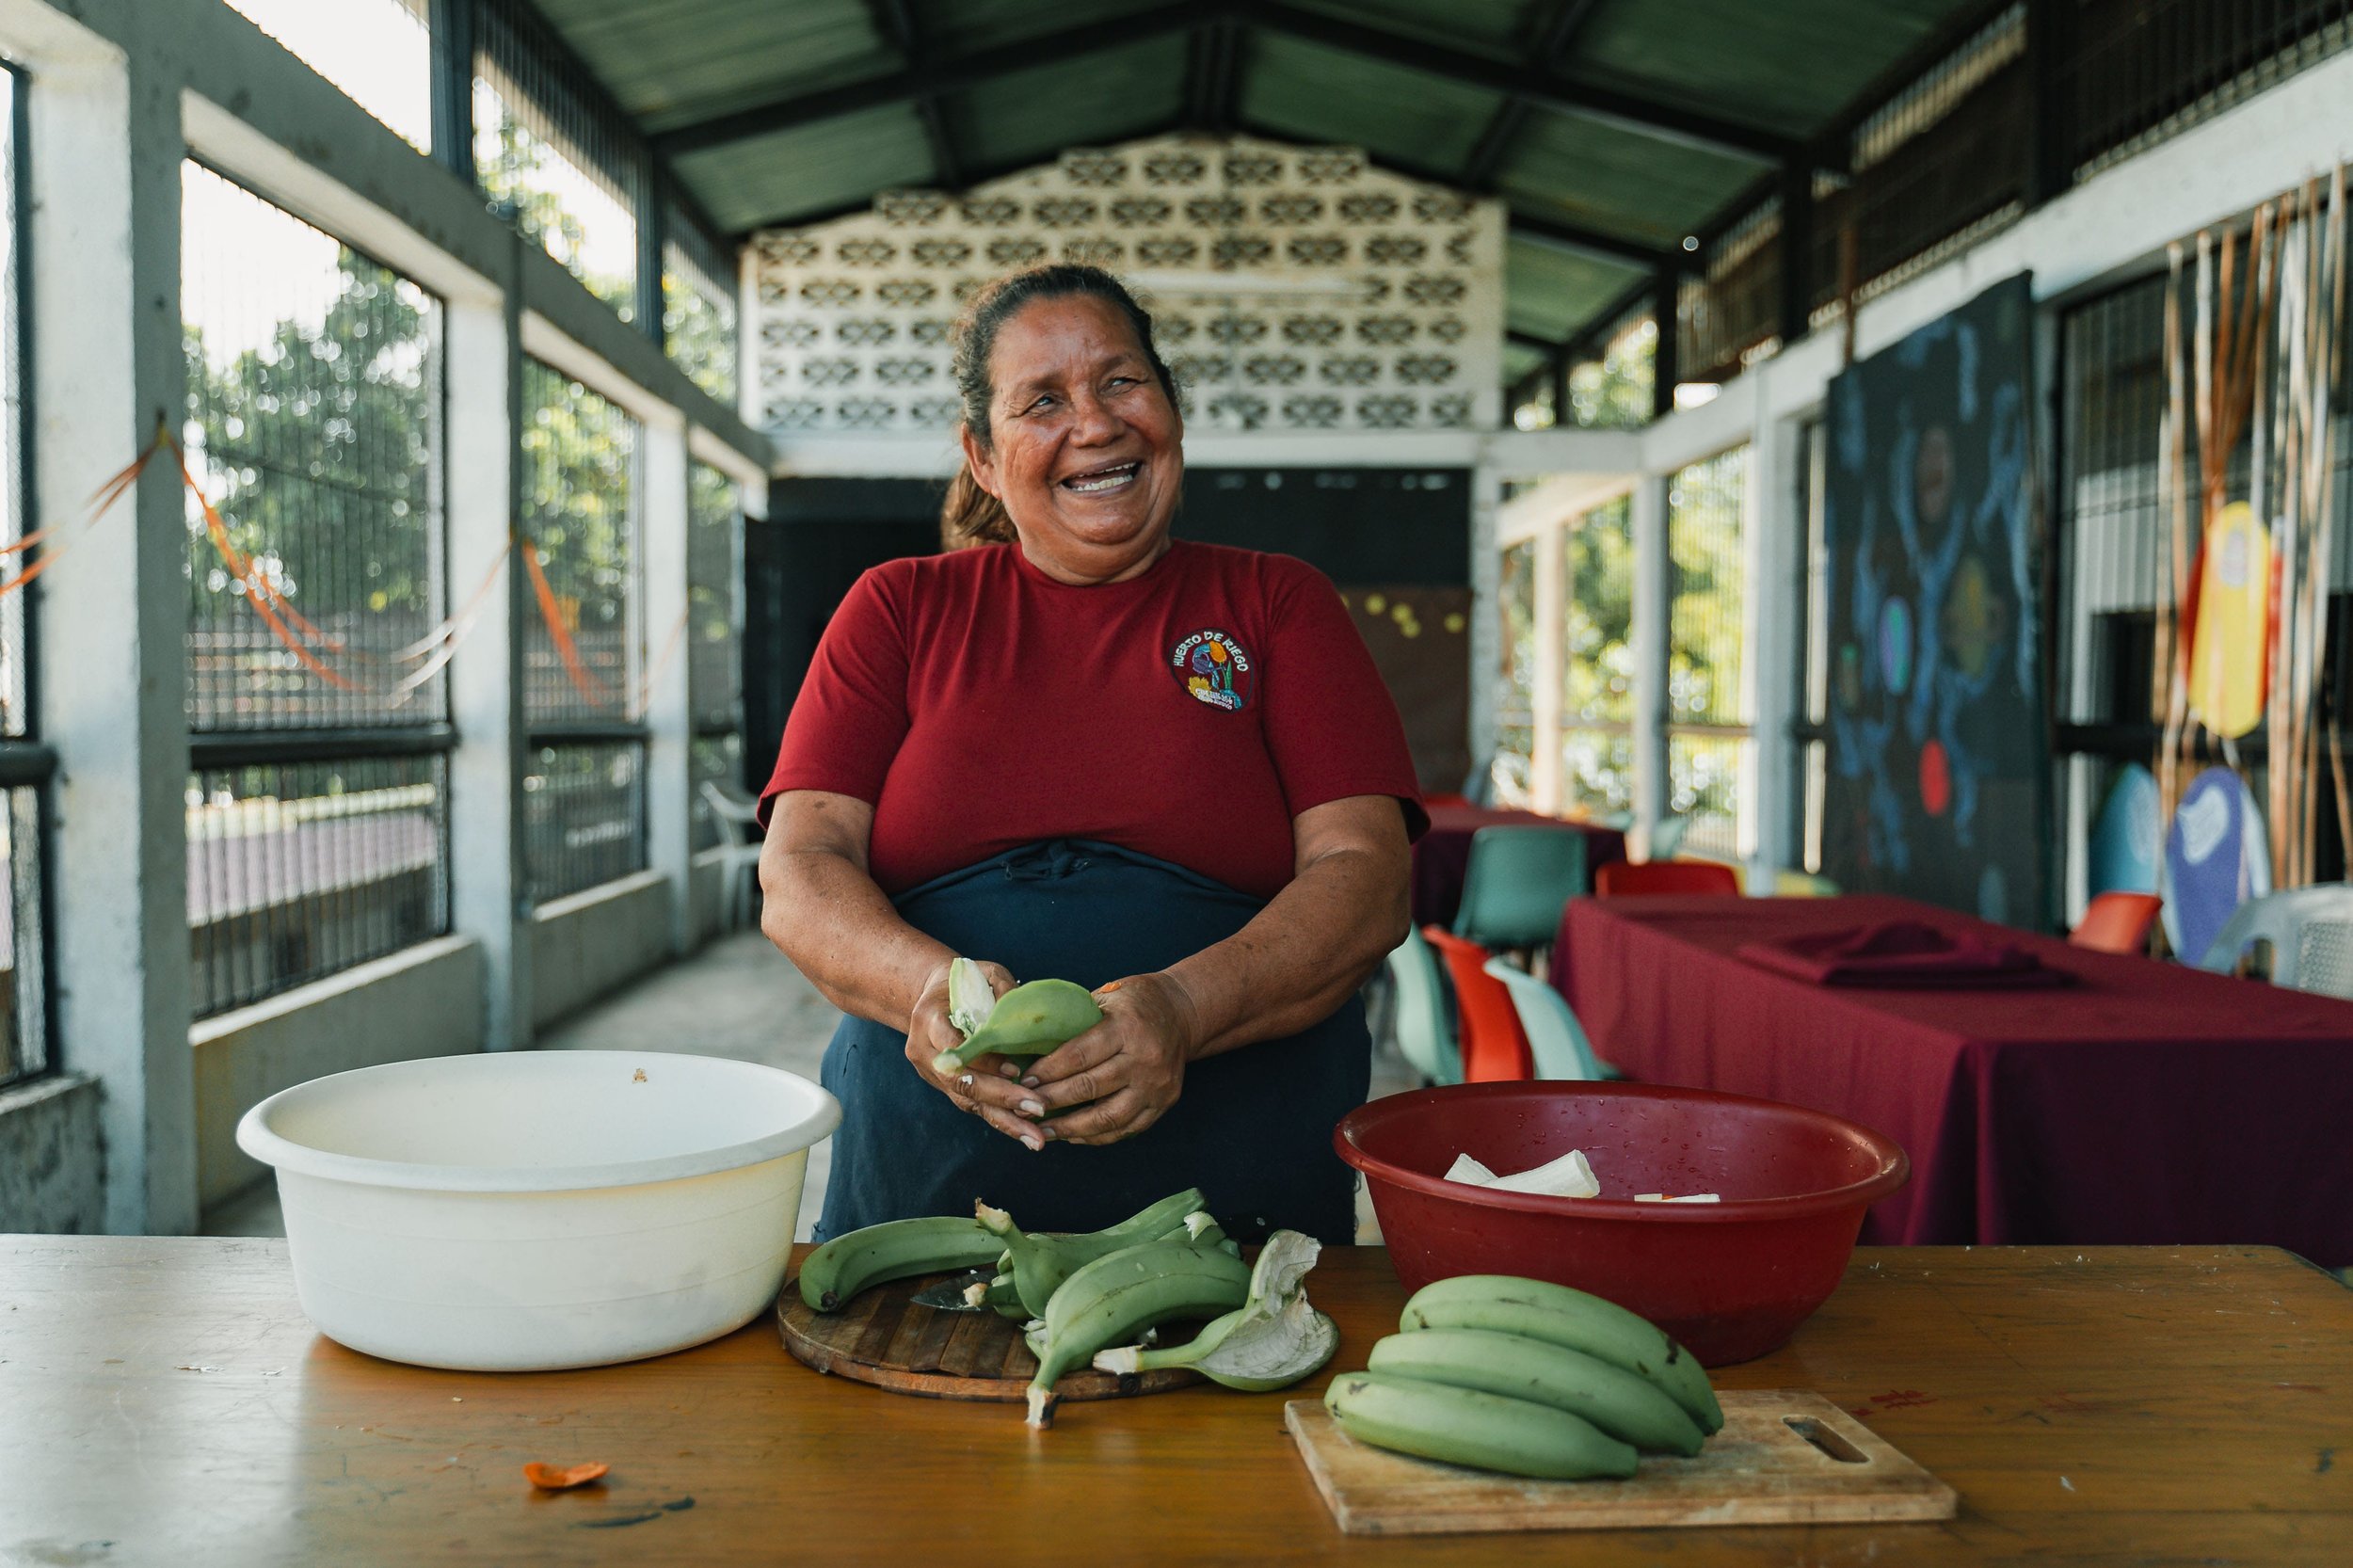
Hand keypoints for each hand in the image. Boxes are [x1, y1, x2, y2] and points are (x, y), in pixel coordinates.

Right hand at [904, 959, 1045, 1149]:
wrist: (934, 997)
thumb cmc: (964, 981)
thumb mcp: (983, 972)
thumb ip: (1001, 987)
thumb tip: (1023, 1011)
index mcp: (927, 1018)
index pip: (952, 1044)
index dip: (983, 1059)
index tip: (1014, 1069)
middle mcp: (925, 1052)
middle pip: (961, 1082)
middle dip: (1001, 1097)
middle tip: (1037, 1108)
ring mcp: (934, 1075)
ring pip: (968, 1102)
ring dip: (1005, 1121)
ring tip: (1036, 1139)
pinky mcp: (947, 1089)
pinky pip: (975, 1107)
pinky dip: (1002, 1119)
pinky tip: (1028, 1133)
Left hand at [1022, 973, 1202, 1145]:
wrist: (1183, 1013)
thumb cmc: (1135, 1001)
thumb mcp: (1106, 997)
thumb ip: (1074, 1021)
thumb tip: (1027, 1044)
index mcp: (1127, 1027)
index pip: (1079, 1055)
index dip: (1048, 1071)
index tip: (1025, 1080)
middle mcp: (1145, 1058)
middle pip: (1090, 1087)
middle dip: (1052, 1101)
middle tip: (1025, 1107)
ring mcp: (1157, 1085)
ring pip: (1108, 1117)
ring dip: (1071, 1128)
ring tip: (1043, 1132)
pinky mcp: (1164, 1103)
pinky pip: (1126, 1129)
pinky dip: (1096, 1136)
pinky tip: (1073, 1135)